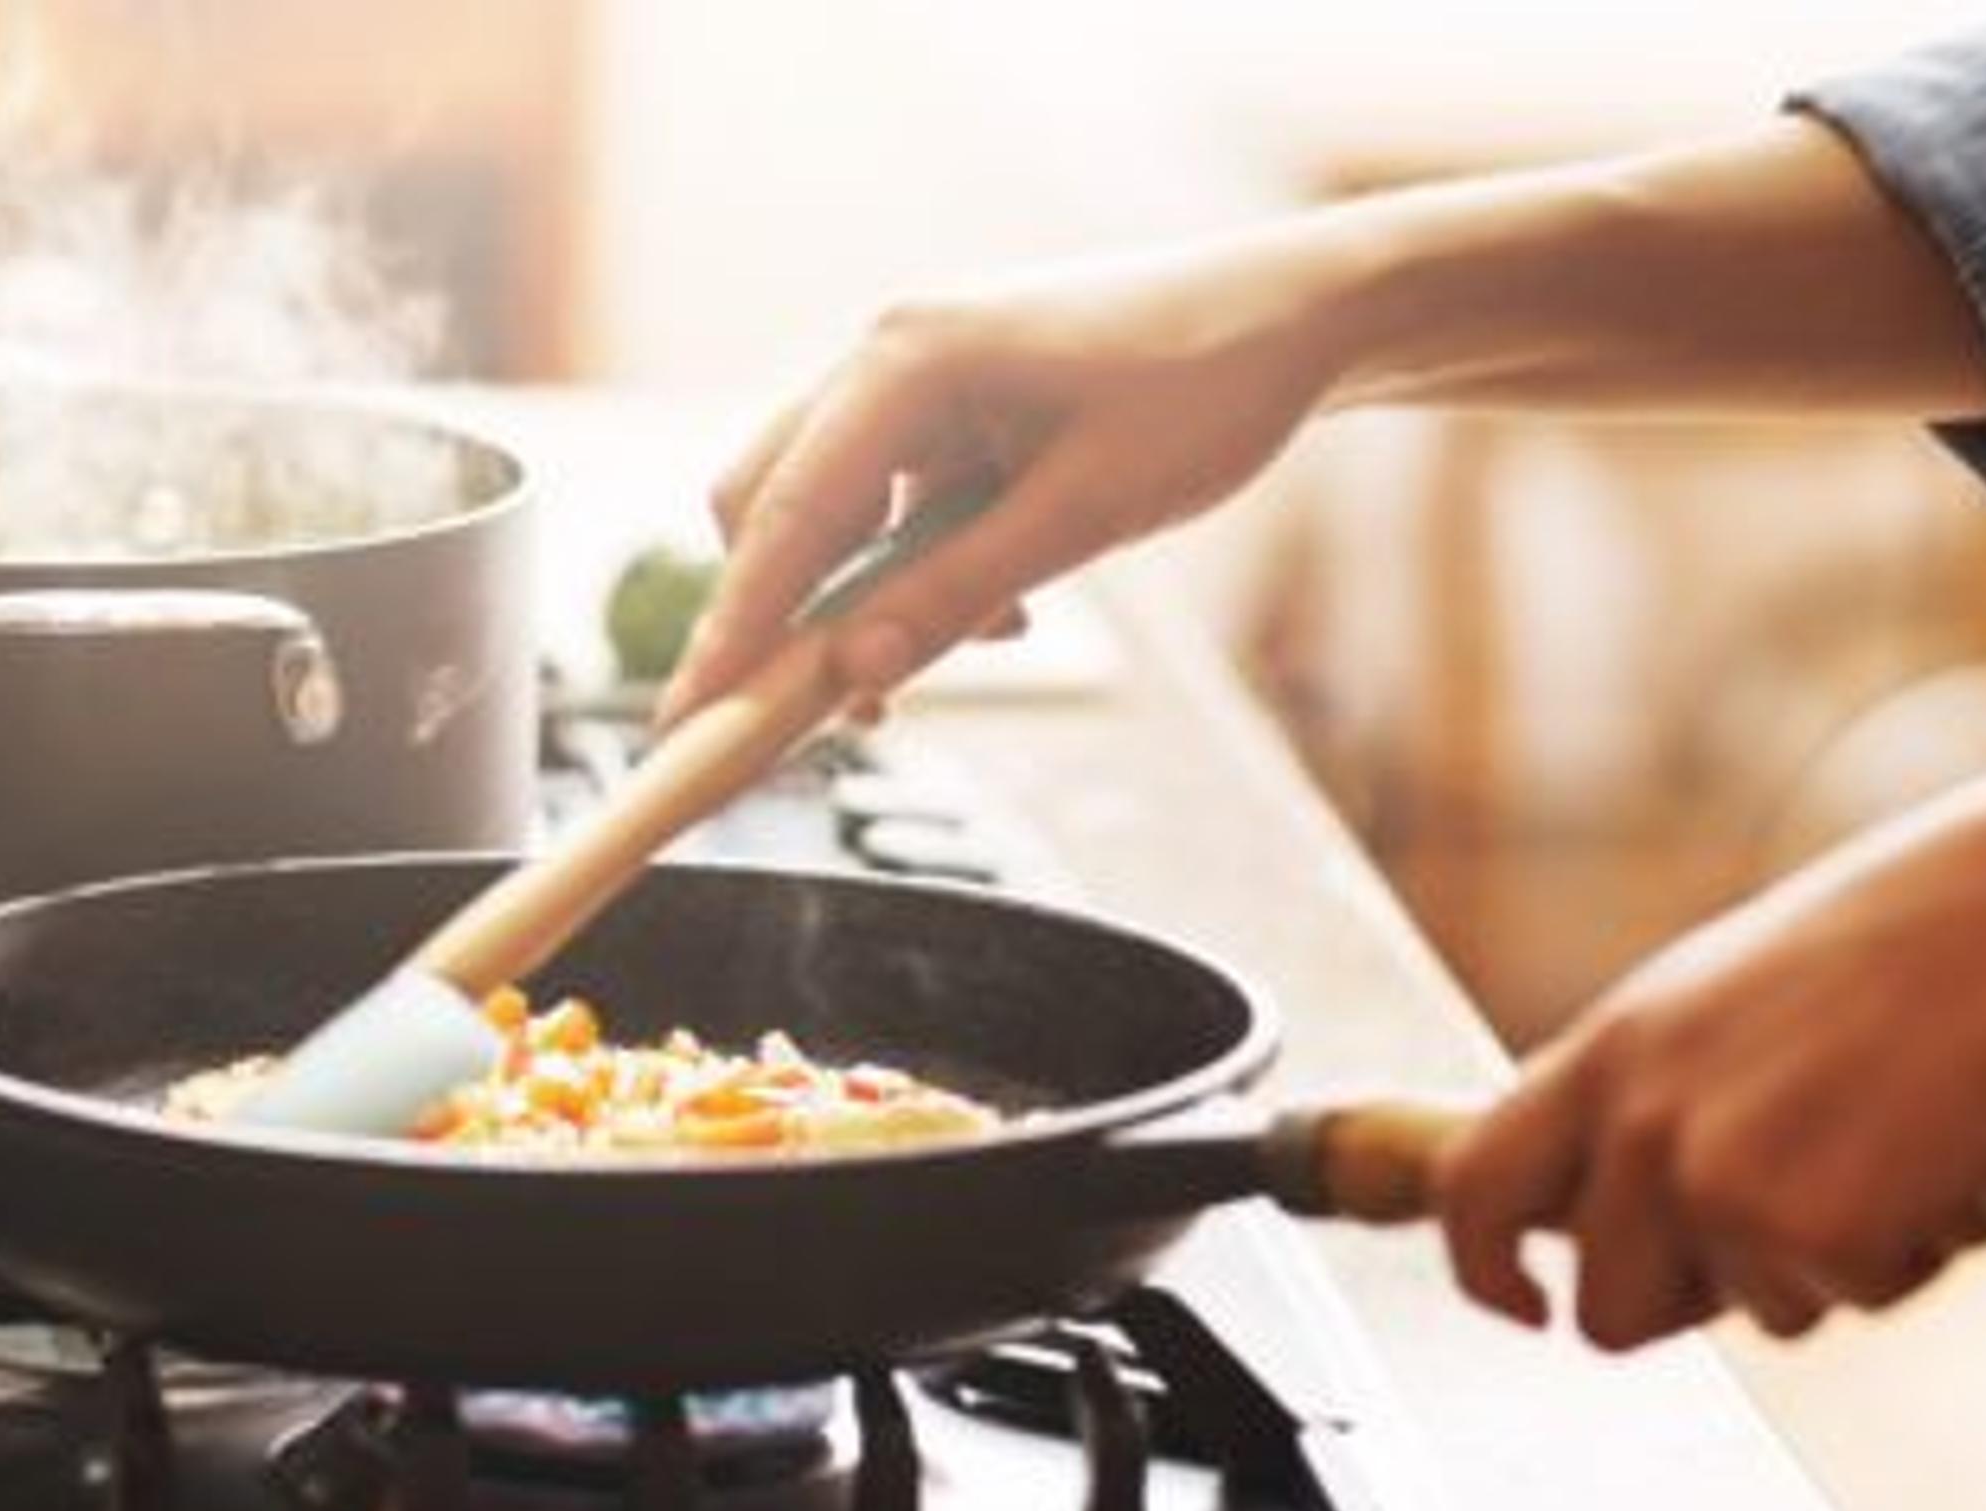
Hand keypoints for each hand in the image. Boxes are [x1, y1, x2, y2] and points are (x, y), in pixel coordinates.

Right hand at [661, 235, 1353, 725]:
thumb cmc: (1208, 390)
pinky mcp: (949, 399)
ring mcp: (914, 371)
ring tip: (987, 637)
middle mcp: (888, 352)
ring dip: (870, 593)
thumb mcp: (1087, 513)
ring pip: (828, 507)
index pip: (784, 515)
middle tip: (832, 712)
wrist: (1295, 316)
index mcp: (908, 360)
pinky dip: (915, 562)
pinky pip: (888, 498)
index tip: (690, 719)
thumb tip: (852, 671)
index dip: (733, 628)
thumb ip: (958, 591)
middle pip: (772, 503)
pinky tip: (1005, 598)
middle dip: (791, 613)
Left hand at [1433, 765, 1985, 1348]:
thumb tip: (1596, 1221)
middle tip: (1790, 1228)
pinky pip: (1858, 1302)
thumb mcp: (1714, 1004)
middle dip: (1691, 1307)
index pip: (1473, 1189)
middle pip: (1607, 1313)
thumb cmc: (1891, 955)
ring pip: (1755, 1317)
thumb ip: (1646, 1102)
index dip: (1481, 1270)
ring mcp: (1718, 1187)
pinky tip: (1946, 1156)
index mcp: (1604, 1055)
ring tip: (1890, 1142)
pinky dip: (1915, 1253)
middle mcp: (1638, 1127)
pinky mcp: (1813, 1236)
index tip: (1524, 1307)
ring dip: (1831, 1263)